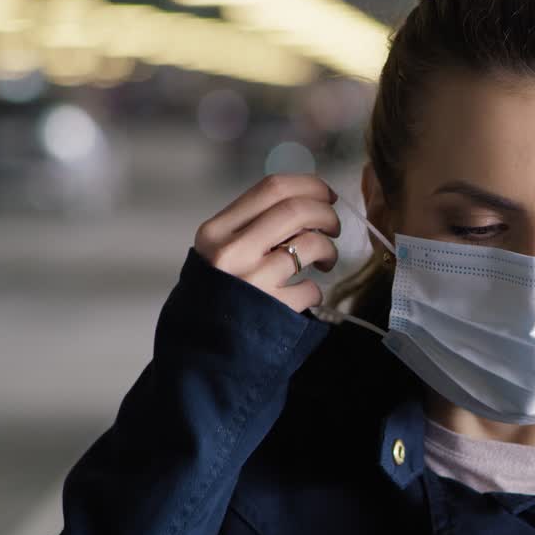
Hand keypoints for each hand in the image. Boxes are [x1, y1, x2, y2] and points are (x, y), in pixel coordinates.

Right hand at [193, 174, 341, 311]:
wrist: (200, 349)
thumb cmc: (218, 293)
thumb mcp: (218, 252)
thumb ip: (252, 227)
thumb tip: (306, 204)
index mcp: (216, 230)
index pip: (272, 188)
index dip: (310, 185)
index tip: (326, 195)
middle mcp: (231, 252)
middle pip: (296, 209)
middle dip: (326, 213)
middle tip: (334, 227)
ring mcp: (251, 281)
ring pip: (311, 244)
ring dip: (329, 249)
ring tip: (325, 261)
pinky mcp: (271, 310)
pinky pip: (311, 288)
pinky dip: (316, 290)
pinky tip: (306, 294)